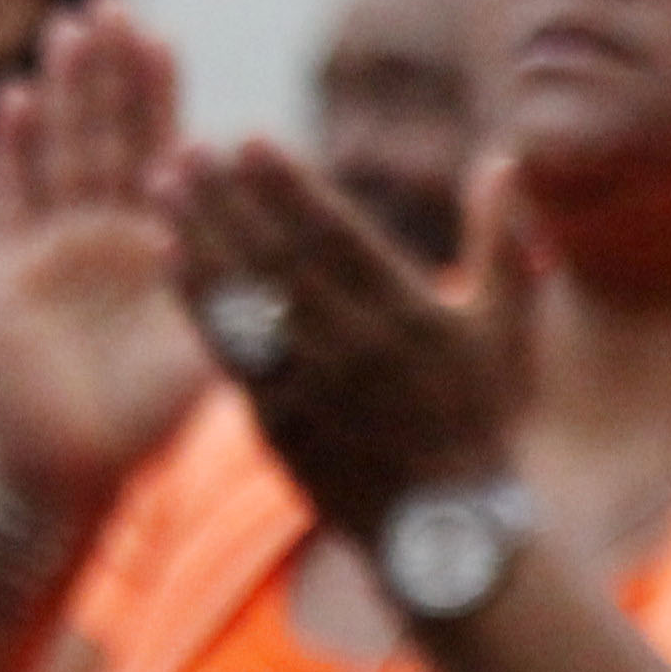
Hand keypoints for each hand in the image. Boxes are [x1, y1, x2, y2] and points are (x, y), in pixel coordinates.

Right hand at [0, 3, 213, 512]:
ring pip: (60, 149)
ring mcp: (54, 241)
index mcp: (161, 234)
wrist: (73, 466)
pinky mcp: (4, 267)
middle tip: (111, 2)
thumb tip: (296, 261)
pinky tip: (15, 96)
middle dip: (108, 69)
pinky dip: (8, 149)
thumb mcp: (211, 349)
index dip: (157, 94)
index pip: (161, 146)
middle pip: (108, 131)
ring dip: (63, 91)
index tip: (162, 37)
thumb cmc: (150, 413)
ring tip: (66, 28)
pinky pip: (7, 196)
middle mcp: (107, 225)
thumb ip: (243, 303)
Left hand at [161, 141, 530, 575]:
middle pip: (274, 260)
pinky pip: (227, 349)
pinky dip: (197, 301)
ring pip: (241, 301)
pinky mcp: (273, 422)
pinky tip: (172, 258)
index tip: (249, 140)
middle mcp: (351, 349)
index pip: (336, 237)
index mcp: (407, 316)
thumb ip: (502, 239)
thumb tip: (501, 161)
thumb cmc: (482, 415)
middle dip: (225, 200)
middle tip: (184, 148)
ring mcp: (306, 389)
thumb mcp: (509, 325)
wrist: (442, 531)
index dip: (289, 188)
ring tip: (162, 187)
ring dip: (197, 238)